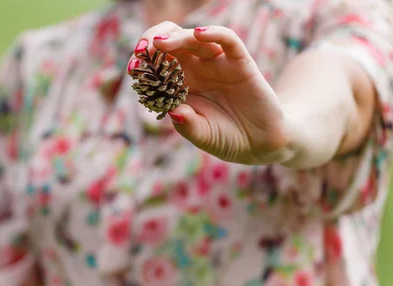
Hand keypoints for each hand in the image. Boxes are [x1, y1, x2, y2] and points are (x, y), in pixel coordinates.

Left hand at [128, 22, 293, 164]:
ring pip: (194, 39)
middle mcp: (196, 70)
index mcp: (180, 86)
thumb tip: (173, 111)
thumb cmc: (226, 139)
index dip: (144, 63)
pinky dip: (214, 33)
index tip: (133, 68)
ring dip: (176, 38)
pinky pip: (227, 40)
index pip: (157, 66)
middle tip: (142, 50)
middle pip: (171, 44)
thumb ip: (188, 125)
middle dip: (152, 42)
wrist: (259, 144)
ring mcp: (217, 64)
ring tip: (161, 44)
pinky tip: (199, 34)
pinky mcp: (240, 62)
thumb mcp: (203, 136)